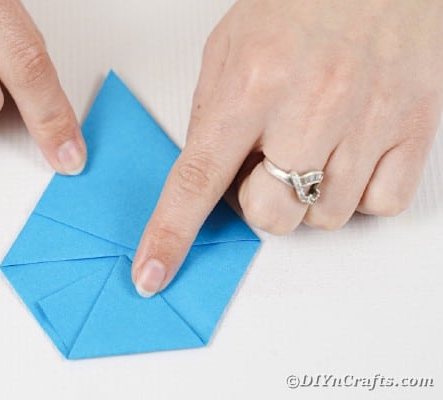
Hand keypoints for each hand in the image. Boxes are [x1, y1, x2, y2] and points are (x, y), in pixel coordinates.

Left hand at [132, 0, 442, 296]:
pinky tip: (350, 153)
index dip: (171, 234)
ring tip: (313, 145)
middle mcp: (311, 106)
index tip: (152, 273)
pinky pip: (380, 205)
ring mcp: (368, 119)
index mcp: (252, 83)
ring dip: (308, 197)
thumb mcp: (230, 48)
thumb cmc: (300, 4)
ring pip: (324, 219)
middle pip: (270, 215)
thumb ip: (211, 117)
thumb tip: (205, 179)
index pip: (198, 180)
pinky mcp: (415, 126)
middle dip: (260, 203)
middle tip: (268, 163)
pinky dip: (358, 193)